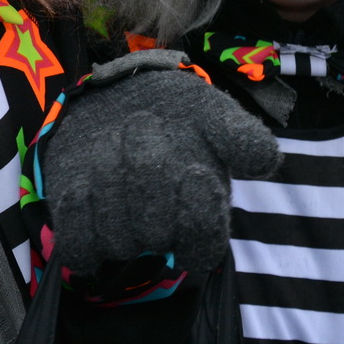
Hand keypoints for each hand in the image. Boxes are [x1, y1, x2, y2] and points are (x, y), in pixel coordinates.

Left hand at [41, 50, 281, 275]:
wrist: (121, 96)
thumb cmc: (177, 112)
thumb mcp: (214, 114)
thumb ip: (242, 138)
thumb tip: (267, 162)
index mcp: (201, 217)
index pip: (204, 246)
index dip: (197, 212)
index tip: (194, 171)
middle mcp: (160, 235)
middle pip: (153, 234)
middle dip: (147, 175)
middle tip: (143, 126)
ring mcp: (118, 237)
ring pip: (114, 238)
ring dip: (109, 183)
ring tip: (111, 140)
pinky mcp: (80, 231)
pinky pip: (77, 244)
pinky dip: (77, 213)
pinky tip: (82, 181)